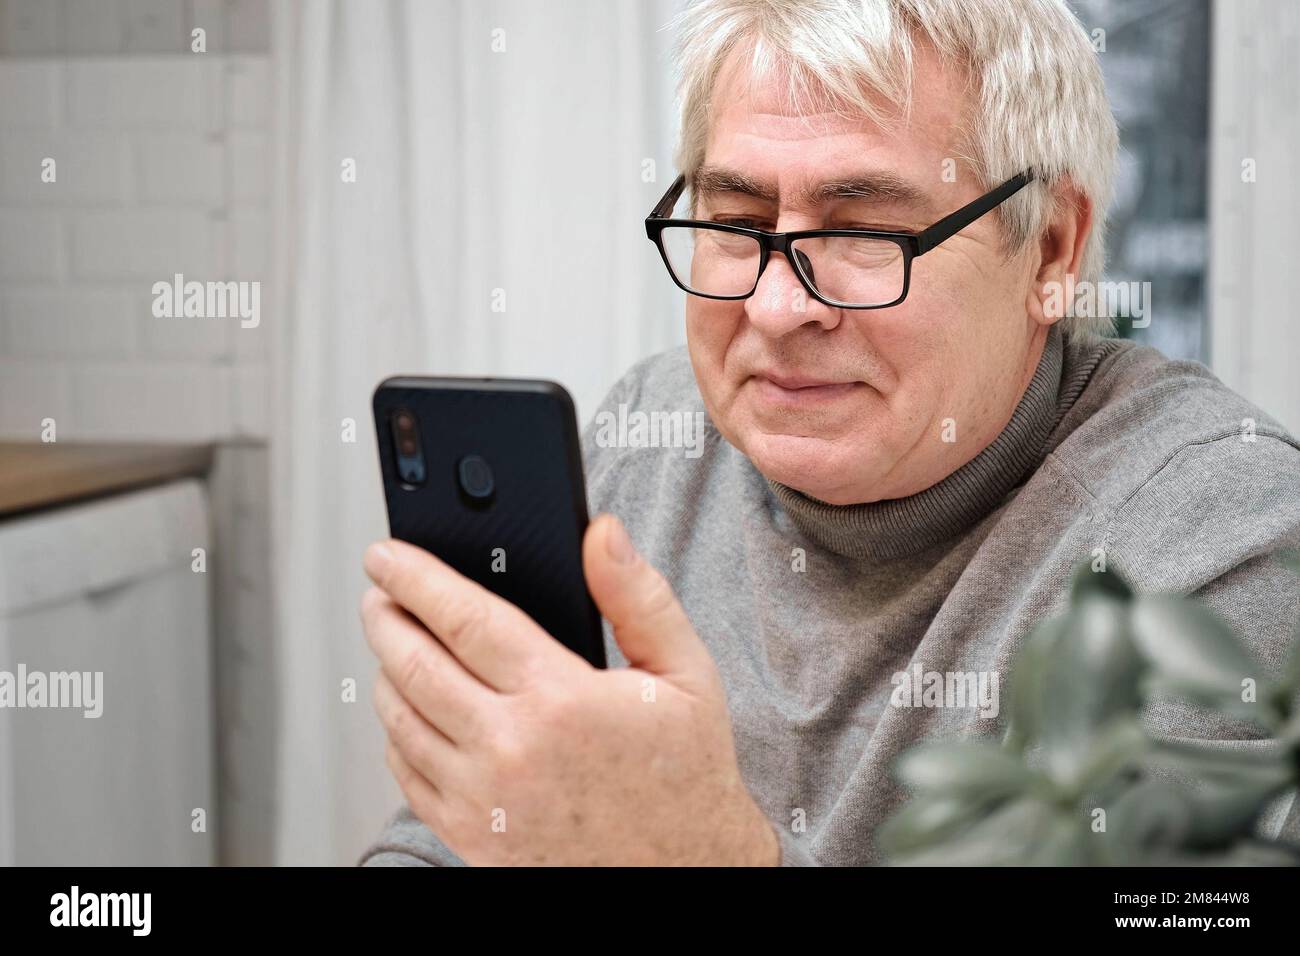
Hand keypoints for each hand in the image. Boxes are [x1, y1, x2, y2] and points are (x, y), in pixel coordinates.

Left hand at [360, 513, 777, 865]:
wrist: (687, 869)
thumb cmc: (686, 771)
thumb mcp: (683, 672)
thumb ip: (637, 595)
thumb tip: (600, 534)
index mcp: (561, 699)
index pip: (464, 619)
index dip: (415, 578)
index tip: (387, 554)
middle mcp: (511, 749)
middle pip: (414, 664)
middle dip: (385, 616)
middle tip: (379, 591)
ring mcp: (484, 799)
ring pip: (400, 719)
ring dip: (385, 671)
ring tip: (392, 643)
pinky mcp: (472, 837)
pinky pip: (407, 775)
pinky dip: (396, 733)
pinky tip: (409, 710)